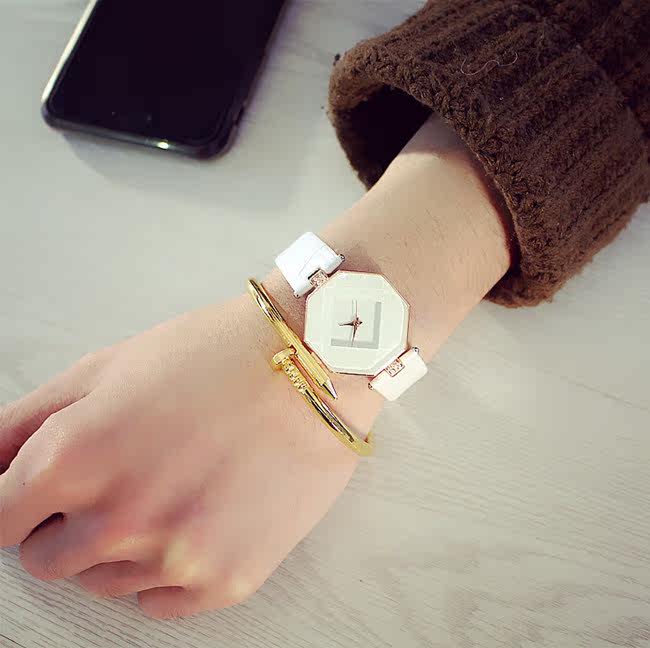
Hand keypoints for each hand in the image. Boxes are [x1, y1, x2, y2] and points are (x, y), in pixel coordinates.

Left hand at [0, 116, 508, 619]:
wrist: (311, 364)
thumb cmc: (212, 355)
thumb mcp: (107, 367)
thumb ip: (27, 422)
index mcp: (74, 459)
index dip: (15, 504)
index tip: (36, 498)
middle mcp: (118, 520)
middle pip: (47, 560)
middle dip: (69, 522)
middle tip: (125, 475)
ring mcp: (175, 556)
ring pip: (103, 582)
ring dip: (121, 545)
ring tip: (172, 486)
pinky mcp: (226, 580)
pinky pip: (160, 600)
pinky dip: (167, 566)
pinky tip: (197, 514)